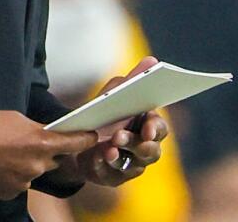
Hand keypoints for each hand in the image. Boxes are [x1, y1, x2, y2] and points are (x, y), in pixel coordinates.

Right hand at [0, 110, 97, 199]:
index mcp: (40, 142)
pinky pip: (17, 183)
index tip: (92, 136)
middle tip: (23, 142)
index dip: (85, 139)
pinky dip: (10, 175)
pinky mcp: (9, 193)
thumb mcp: (12, 117)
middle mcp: (36, 165)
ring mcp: (23, 182)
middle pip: (52, 159)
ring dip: (24, 163)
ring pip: (32, 171)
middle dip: (44, 151)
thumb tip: (43, 134)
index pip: (75, 143)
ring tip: (1, 153)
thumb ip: (34, 128)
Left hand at [65, 57, 168, 186]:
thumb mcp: (114, 93)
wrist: (77, 137)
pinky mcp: (114, 177)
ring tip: (108, 147)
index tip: (148, 128)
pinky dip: (105, 165)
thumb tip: (152, 60)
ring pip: (134, 165)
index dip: (156, 129)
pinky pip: (113, 174)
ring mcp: (130, 165)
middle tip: (120, 136)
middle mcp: (144, 148)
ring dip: (121, 155)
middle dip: (137, 143)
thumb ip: (133, 79)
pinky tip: (98, 157)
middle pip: (151, 150)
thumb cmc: (103, 113)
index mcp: (147, 126)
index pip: (160, 129)